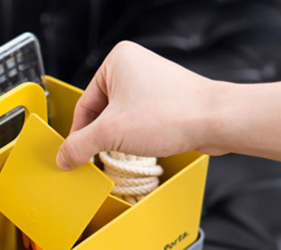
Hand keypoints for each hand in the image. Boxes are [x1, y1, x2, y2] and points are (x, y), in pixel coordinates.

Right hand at [56, 41, 225, 170]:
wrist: (216, 121)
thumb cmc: (172, 114)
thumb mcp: (111, 134)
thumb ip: (80, 146)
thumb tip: (64, 158)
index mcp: (116, 61)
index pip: (84, 104)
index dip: (79, 134)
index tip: (74, 155)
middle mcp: (134, 66)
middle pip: (101, 112)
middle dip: (101, 137)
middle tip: (98, 157)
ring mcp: (152, 82)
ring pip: (121, 118)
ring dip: (119, 139)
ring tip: (127, 150)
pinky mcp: (166, 99)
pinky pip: (139, 120)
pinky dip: (136, 137)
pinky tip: (143, 147)